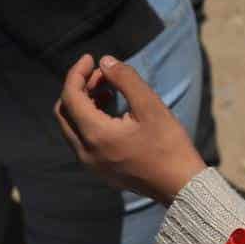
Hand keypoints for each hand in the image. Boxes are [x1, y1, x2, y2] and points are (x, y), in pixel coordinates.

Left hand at [56, 55, 204, 201]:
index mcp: (95, 135)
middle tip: (102, 74)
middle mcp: (85, 152)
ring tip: (108, 89)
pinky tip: (111, 111)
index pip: (70, 97)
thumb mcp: (150, 106)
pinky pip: (82, 140)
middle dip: (79, 87)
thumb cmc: (168, 144)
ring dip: (83, 103)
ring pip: (72, 126)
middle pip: (64, 112)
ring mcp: (90, 164)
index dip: (77, 73)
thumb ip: (125, 79)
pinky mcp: (99, 170)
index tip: (91, 57)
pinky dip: (88, 120)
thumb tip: (105, 61)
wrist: (180, 186)